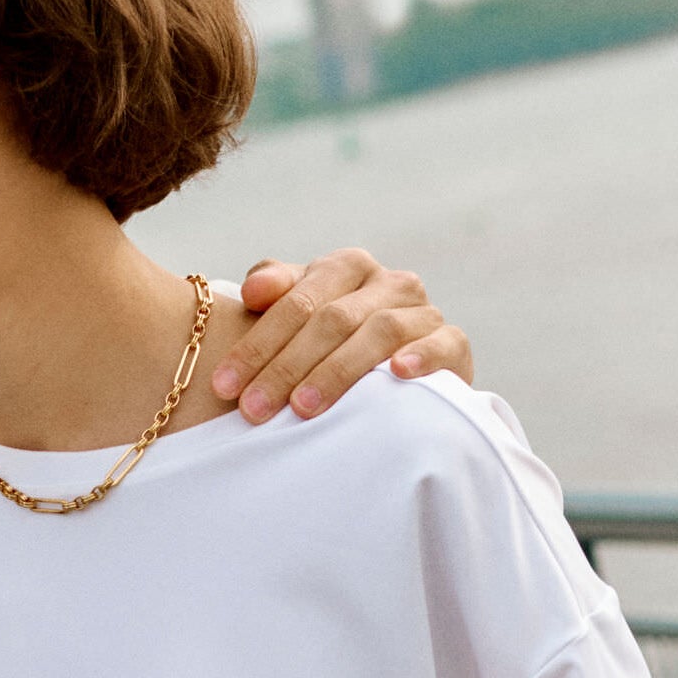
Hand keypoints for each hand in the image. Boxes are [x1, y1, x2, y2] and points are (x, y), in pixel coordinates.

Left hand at [210, 250, 472, 423]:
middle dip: (287, 367)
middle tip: (253, 409)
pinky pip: (442, 344)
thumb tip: (252, 289)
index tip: (224, 385)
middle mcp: (387, 282)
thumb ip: (276, 293)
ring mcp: (422, 312)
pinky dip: (421, 357)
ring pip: (379, 332)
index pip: (297, 301)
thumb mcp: (300, 316)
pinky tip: (398, 374)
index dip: (257, 344)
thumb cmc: (332, 346)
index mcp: (346, 268)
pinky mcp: (453, 343)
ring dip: (338, 371)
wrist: (400, 376)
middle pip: (332, 319)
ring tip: (303, 409)